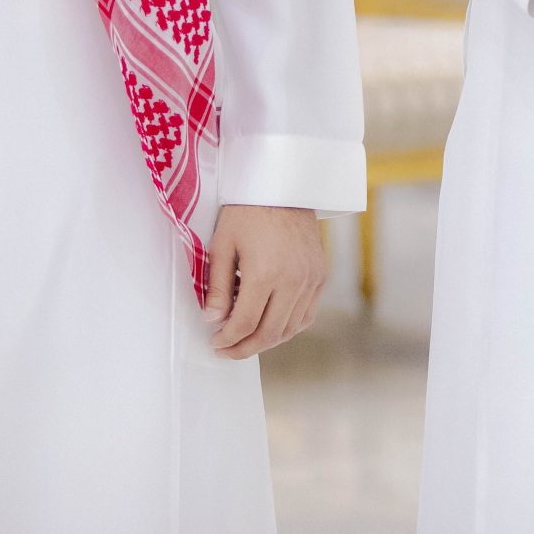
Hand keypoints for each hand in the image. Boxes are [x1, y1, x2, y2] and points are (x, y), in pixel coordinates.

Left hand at [203, 205, 325, 358]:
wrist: (283, 184)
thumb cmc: (247, 210)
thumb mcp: (223, 244)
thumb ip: (218, 286)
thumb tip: (213, 320)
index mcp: (265, 273)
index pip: (245, 323)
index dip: (228, 339)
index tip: (215, 342)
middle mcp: (293, 280)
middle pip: (270, 333)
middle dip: (245, 348)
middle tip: (227, 350)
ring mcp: (311, 279)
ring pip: (290, 329)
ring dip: (267, 341)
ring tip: (246, 339)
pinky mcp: (320, 275)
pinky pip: (306, 315)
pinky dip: (289, 327)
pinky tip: (272, 325)